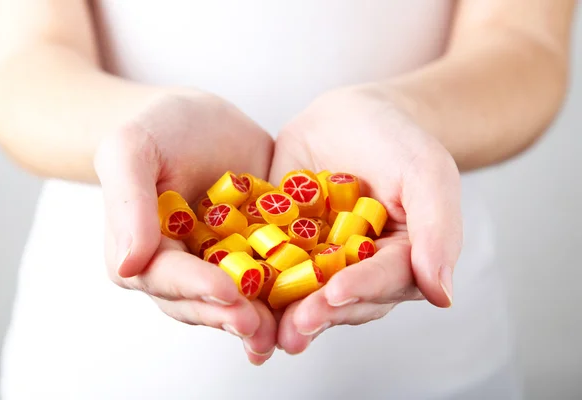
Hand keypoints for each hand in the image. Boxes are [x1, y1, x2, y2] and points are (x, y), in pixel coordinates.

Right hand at [94, 90, 276, 363]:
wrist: (199, 117)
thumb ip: (127, 202)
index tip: (228, 292)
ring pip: (238, 298)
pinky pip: (270, 274)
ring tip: (284, 333)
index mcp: (144, 252)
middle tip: (259, 326)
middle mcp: (182, 266)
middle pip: (203, 300)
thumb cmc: (157, 128)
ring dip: (260, 318)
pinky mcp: (255, 251)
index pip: (167, 276)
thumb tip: (127, 264)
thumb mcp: (131, 150)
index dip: (197, 287)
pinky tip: (309, 304)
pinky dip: (287, 292)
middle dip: (230, 314)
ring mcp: (220, 262)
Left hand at [269, 84, 462, 353]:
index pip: (385, 280)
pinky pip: (266, 266)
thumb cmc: (395, 140)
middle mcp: (358, 271)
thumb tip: (443, 296)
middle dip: (318, 313)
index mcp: (400, 260)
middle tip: (295, 326)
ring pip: (302, 293)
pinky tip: (231, 296)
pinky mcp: (283, 248)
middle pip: (341, 299)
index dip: (361, 289)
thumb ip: (438, 229)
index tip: (337, 293)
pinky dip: (250, 283)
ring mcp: (318, 262)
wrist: (349, 116)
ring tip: (262, 330)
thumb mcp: (425, 172)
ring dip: (282, 315)